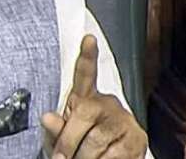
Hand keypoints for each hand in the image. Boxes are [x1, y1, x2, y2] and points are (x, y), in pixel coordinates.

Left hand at [40, 35, 147, 157]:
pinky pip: (114, 155)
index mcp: (85, 98)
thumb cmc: (78, 146)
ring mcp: (124, 120)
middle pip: (84, 117)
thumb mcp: (61, 136)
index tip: (88, 39)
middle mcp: (107, 104)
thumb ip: (56, 127)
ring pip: (97, 140)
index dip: (87, 56)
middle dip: (68, 143)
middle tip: (60, 158)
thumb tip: (47, 117)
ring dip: (83, 157)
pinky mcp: (137, 139)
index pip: (85, 74)